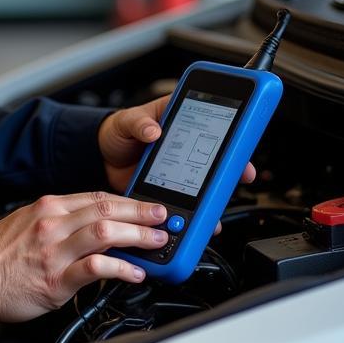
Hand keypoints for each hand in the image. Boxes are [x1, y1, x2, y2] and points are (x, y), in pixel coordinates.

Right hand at [0, 191, 168, 322]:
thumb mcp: (28, 224)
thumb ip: (58, 222)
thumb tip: (91, 227)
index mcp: (48, 207)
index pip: (96, 197)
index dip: (127, 201)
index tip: (146, 206)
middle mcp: (53, 223)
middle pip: (107, 210)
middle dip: (141, 213)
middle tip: (164, 218)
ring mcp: (55, 250)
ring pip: (106, 233)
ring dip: (138, 236)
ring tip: (157, 243)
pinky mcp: (57, 278)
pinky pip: (96, 269)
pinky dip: (120, 269)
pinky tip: (135, 274)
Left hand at [97, 96, 256, 228]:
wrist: (100, 155)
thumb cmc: (117, 131)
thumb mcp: (126, 121)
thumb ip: (139, 123)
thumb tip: (152, 130)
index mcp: (178, 123)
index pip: (210, 128)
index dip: (229, 137)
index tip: (240, 150)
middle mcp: (183, 148)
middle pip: (215, 160)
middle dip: (231, 170)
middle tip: (243, 176)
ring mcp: (178, 171)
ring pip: (203, 185)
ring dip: (214, 198)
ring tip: (218, 208)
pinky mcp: (167, 190)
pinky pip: (184, 203)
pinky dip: (192, 213)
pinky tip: (196, 221)